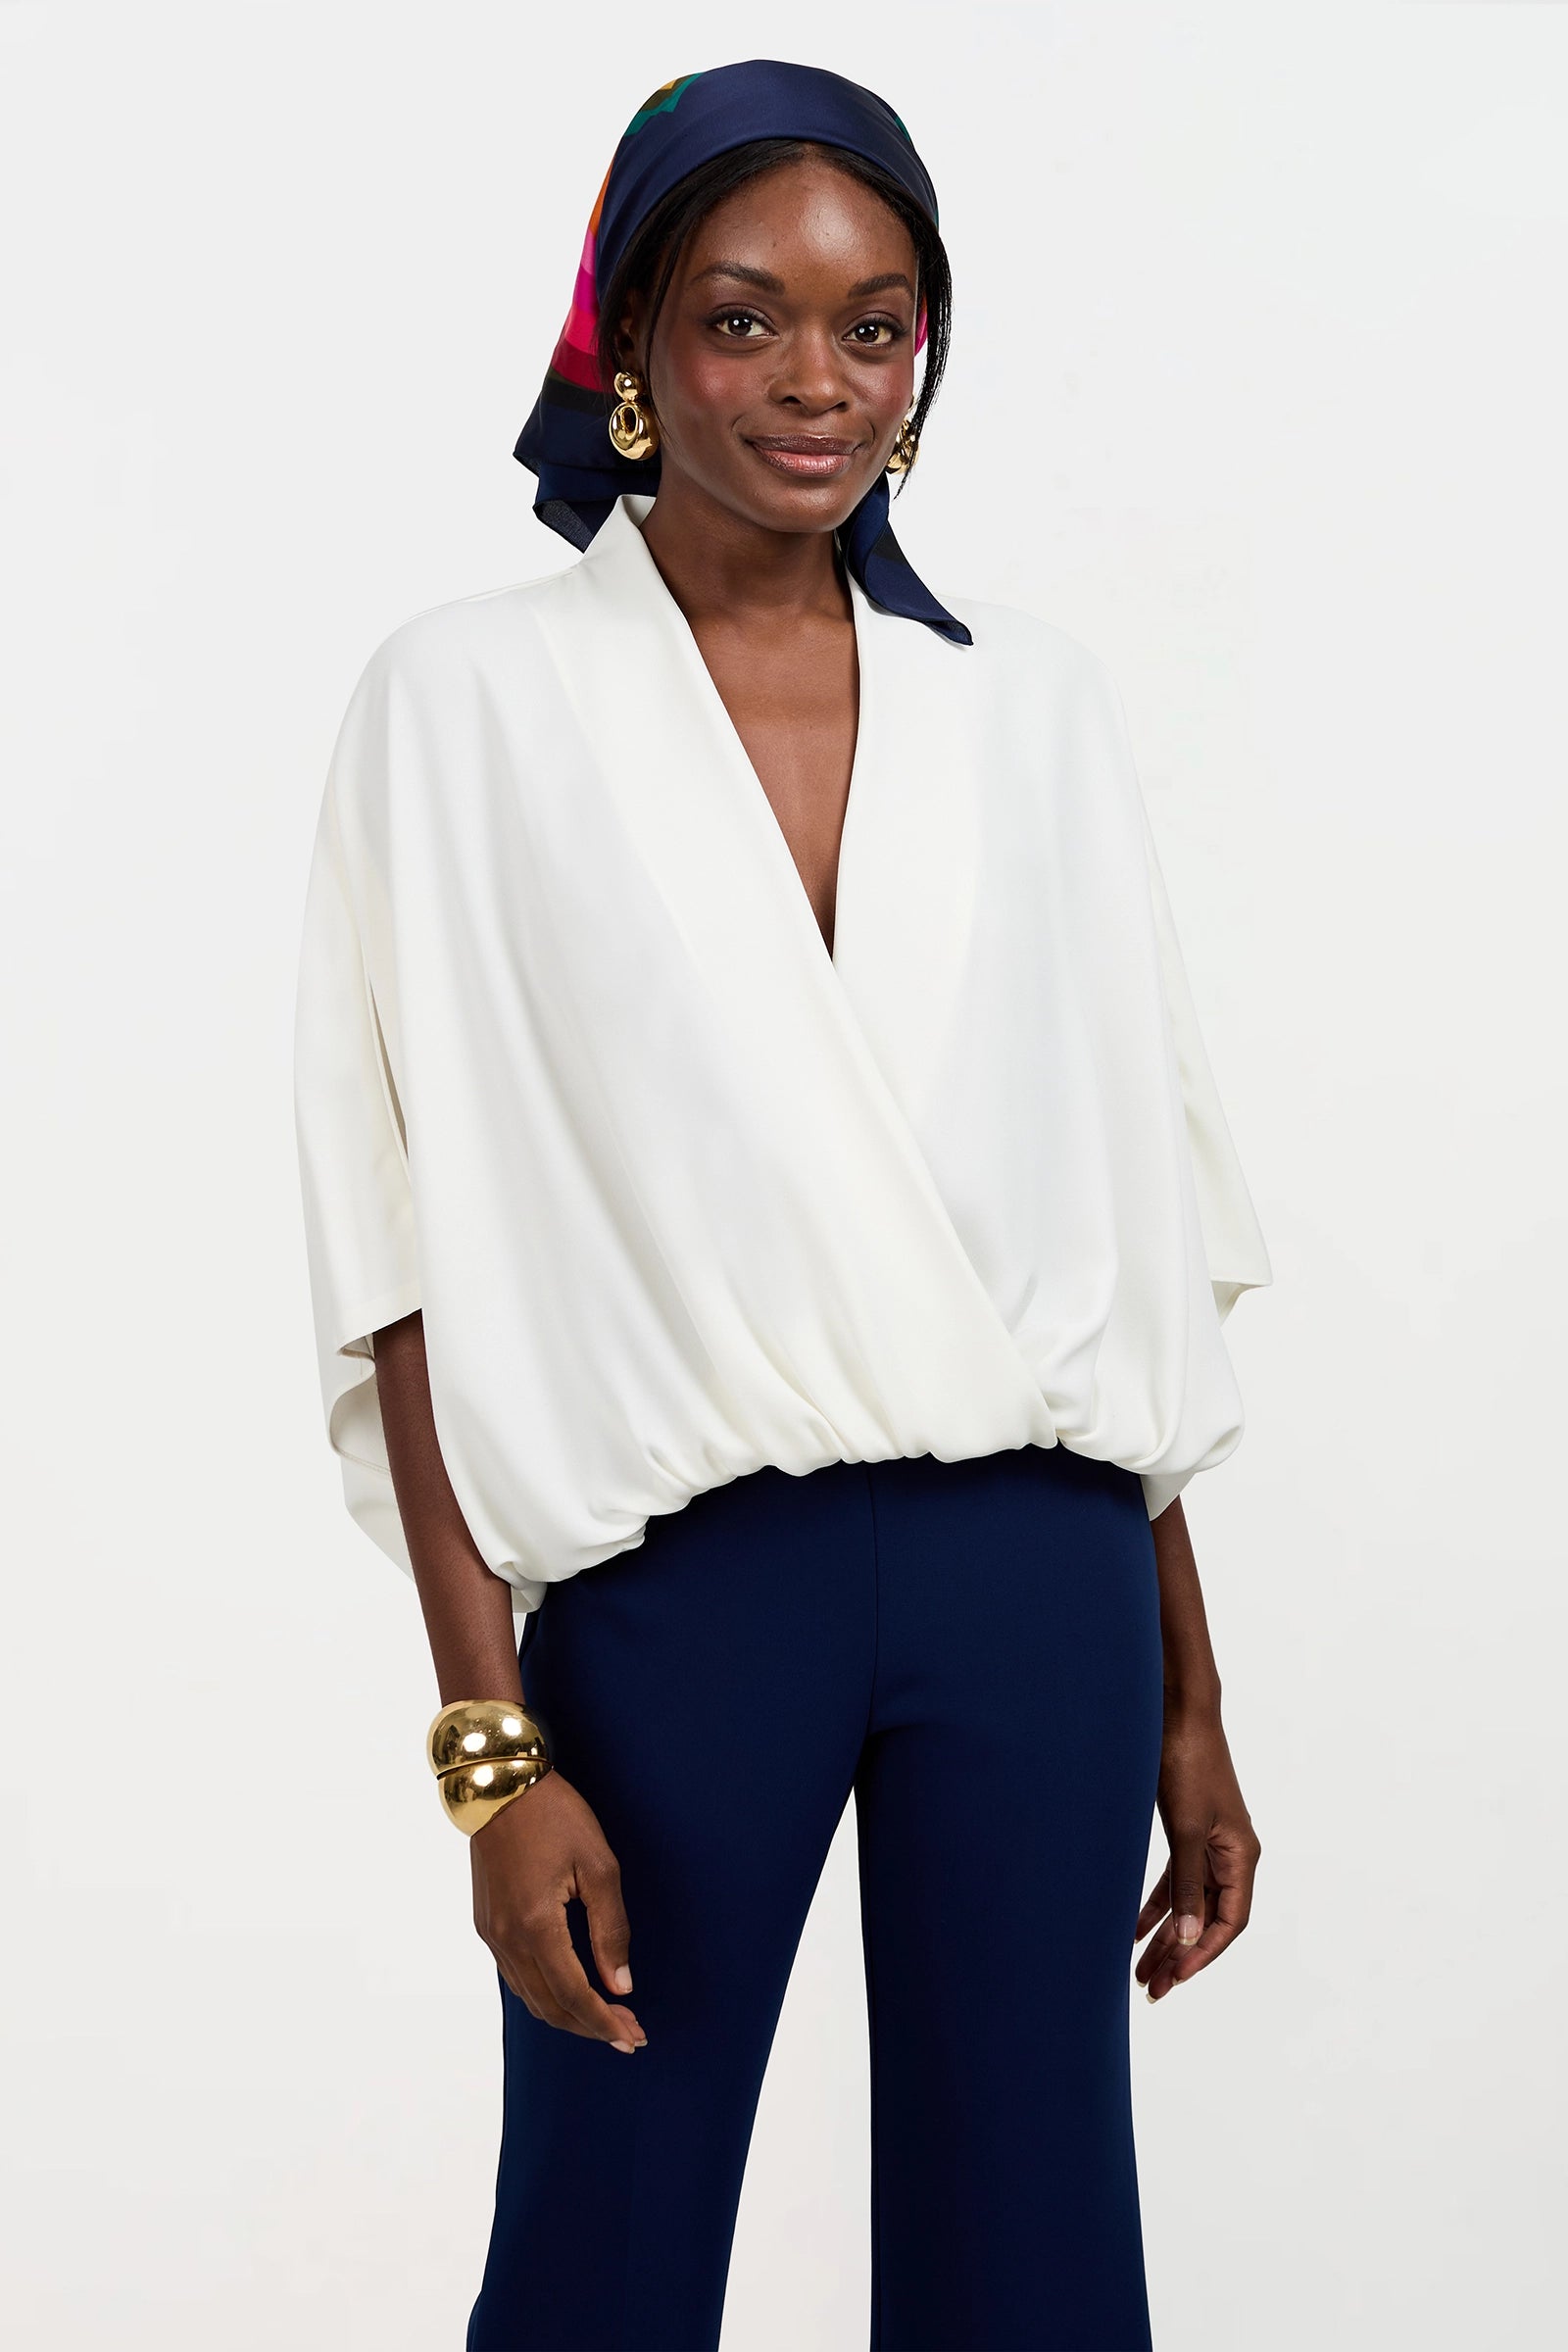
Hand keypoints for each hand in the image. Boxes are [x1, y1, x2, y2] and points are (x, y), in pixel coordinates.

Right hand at [470, 1771, 648, 2052]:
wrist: (500, 1783)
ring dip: (568, 2014)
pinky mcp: (487, 1923)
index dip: (606, 2023)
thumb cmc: (554, 1815)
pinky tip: (568, 1990)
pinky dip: (545, 1994)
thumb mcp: (598, 1865)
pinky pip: (515, 1977)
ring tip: (604, 2018)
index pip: (575, 1996)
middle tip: (628, 2033)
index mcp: (537, 1926)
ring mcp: (492, 1933)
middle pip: (551, 2007)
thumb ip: (610, 1930)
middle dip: (591, 2026)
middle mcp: (507, 1939)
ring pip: (530, 1997)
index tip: (634, 2036)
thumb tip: (619, 1983)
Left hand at [1135, 1708, 1259, 2003]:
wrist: (1178, 1713)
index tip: (1175, 1979)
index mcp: (1241, 1856)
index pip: (1229, 1922)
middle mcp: (1230, 1854)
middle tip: (1153, 1990)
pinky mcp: (1187, 1831)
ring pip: (1188, 1903)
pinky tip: (1134, 1928)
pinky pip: (1174, 1880)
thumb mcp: (1186, 1830)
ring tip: (1140, 1971)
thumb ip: (1186, 1885)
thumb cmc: (1188, 1764)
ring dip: (1165, 1936)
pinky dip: (1156, 1905)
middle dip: (1180, 1955)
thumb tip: (1186, 1937)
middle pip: (1207, 1918)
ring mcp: (1209, 1842)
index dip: (1203, 1953)